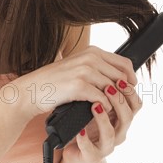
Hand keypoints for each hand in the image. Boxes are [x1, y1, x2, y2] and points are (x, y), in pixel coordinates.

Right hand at [14, 45, 137, 119]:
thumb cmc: (53, 82)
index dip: (131, 78)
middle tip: (119, 105)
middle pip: (122, 77)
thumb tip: (120, 80)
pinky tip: (98, 110)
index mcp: (91, 51)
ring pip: (113, 89)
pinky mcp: (79, 85)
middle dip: (123, 93)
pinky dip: (103, 107)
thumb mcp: (77, 69)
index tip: (130, 90)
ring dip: (114, 102)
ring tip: (108, 110)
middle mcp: (90, 57)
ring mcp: (84, 70)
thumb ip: (97, 69)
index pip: (124, 63)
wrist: (31, 91)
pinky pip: (102, 98)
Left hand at [61, 79, 142, 162]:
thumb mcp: (96, 103)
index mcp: (120, 117)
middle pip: (128, 116)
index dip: (130, 91)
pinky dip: (85, 140)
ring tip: (95, 106)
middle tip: (108, 88)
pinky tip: (80, 130)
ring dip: (104, 118)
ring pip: (111, 133)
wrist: (74, 148)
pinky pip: (90, 149)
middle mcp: (118, 131)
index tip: (119, 78)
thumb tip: (107, 63)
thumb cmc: (86, 122)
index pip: (135, 103)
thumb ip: (104, 89)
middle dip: (119, 101)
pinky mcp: (92, 156)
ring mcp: (105, 145)